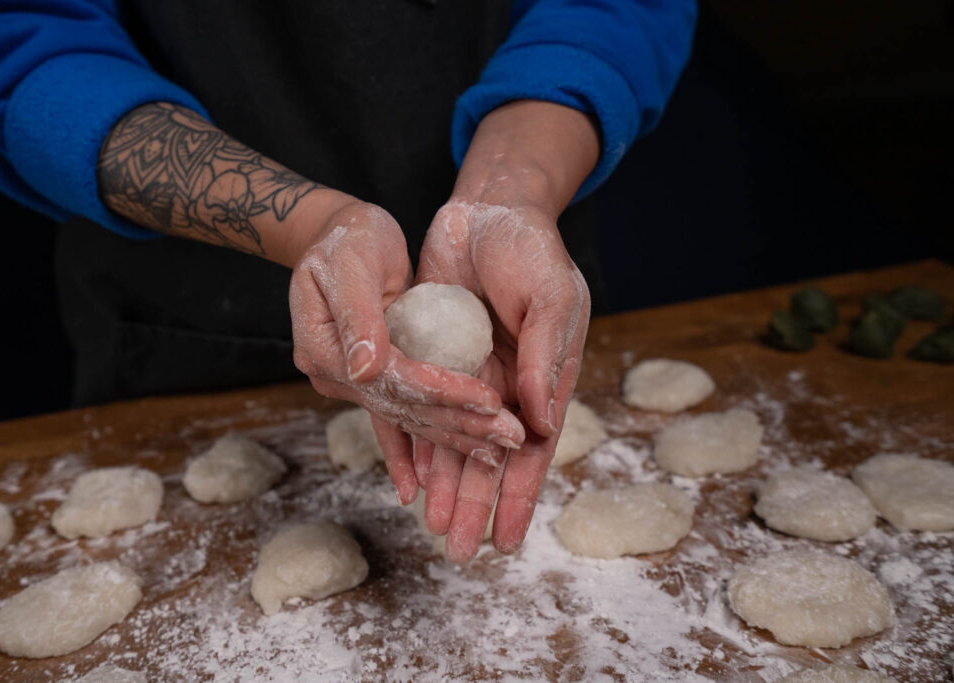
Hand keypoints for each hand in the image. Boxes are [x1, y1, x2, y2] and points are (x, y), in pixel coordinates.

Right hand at [288, 201, 524, 503]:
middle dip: (460, 424)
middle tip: (511, 438)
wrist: (336, 235)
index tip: (488, 400)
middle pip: (405, 408)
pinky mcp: (376, 379)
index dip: (441, 392)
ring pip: (410, 417)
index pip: (393, 379)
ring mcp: (355, 383)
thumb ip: (357, 315)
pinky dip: (421, 445)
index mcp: (326, 351)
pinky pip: (402, 416)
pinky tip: (434, 481)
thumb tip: (367, 369)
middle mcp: (339, 377)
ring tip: (501, 451)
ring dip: (455, 436)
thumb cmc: (345, 239)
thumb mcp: (348, 264)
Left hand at [413, 100, 598, 561]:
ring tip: (433, 527)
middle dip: (475, 504)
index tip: (509, 539)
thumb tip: (543, 422)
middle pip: (488, 458)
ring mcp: (468, 375)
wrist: (487, 209)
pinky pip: (422, 408)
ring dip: (445, 485)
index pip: (533, 449)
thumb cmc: (531, 249)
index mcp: (541, 378)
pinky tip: (409, 477)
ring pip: (453, 442)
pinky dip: (416, 443)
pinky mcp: (433, 358)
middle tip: (458, 551)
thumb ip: (545, 356)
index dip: (521, 495)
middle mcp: (505, 386)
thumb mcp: (550, 296)